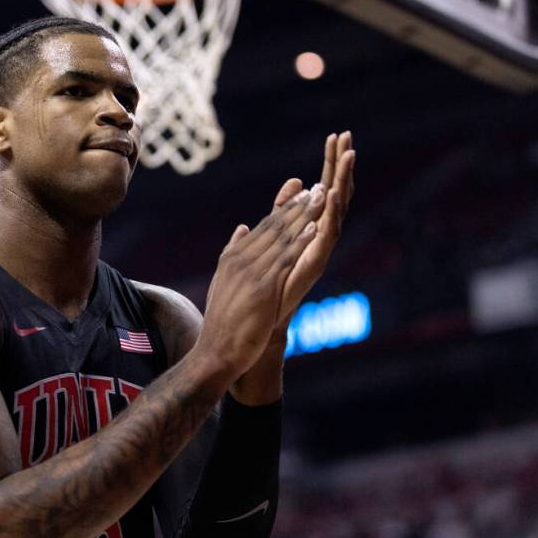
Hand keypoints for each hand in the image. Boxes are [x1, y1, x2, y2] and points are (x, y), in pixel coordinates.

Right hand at [194, 185, 325, 378]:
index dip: (284, 209)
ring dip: (304, 216)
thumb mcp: (223, 280)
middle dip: (298, 206)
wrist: (216, 350)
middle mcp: (240, 260)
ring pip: (282, 238)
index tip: (301, 192)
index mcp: (233, 257)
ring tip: (322, 198)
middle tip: (318, 187)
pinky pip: (286, 259)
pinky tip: (315, 228)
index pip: (262, 228)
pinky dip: (301, 241)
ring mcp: (251, 273)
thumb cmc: (222, 321)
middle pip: (274, 227)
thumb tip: (242, 227)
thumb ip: (233, 251)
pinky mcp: (263, 288)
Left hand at [273, 131, 355, 325]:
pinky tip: (333, 191)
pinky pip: (328, 232)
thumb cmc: (270, 279)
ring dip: (343, 180)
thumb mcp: (275, 234)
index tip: (336, 135)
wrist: (263, 316)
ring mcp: (321, 247)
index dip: (331, 161)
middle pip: (337, 191)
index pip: (326, 185)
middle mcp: (321, 233)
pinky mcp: (316, 262)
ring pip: (338, 208)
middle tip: (347, 135)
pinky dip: (332, 211)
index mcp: (312, 224)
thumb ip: (284, 209)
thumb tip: (296, 182)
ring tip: (349, 155)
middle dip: (341, 163)